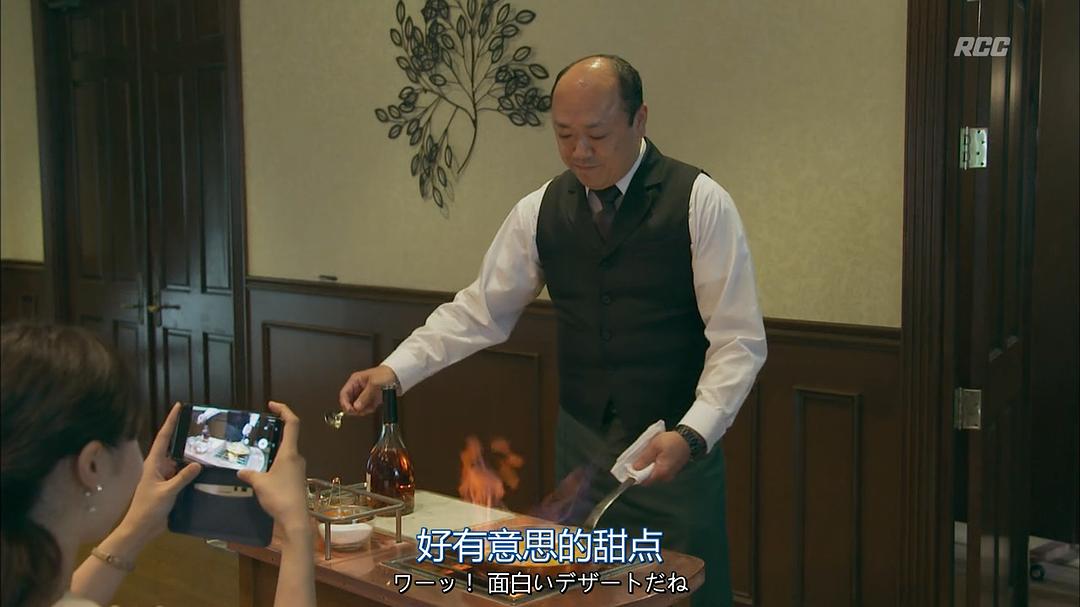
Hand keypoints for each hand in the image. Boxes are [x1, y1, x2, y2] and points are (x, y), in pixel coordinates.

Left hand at [116, 402, 202, 546]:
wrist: (140, 529)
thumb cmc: (148, 508)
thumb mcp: (167, 492)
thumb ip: (182, 478)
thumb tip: (198, 464)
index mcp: (153, 463)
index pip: (163, 437)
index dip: (170, 421)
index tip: (177, 406)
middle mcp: (158, 467)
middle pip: (173, 446)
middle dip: (184, 436)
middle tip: (200, 424)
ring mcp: (164, 477)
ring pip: (180, 461)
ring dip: (191, 455)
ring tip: (208, 445)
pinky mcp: (169, 487)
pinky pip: (182, 474)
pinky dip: (192, 470)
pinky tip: (205, 468)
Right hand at [236, 402, 308, 537]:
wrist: (295, 519)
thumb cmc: (280, 497)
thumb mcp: (260, 484)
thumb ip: (250, 474)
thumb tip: (241, 470)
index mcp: (290, 453)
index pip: (292, 423)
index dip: (284, 410)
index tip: (272, 405)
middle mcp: (297, 457)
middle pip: (289, 436)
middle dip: (276, 429)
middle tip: (259, 428)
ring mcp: (298, 468)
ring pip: (287, 451)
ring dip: (274, 447)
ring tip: (256, 449)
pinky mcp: (297, 479)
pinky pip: (286, 463)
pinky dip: (275, 460)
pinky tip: (263, 468)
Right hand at [338, 365, 398, 415]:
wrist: (397, 376)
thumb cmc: (385, 374)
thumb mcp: (374, 385)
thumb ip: (364, 396)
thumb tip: (356, 407)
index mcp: (355, 381)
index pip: (344, 394)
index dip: (345, 403)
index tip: (350, 410)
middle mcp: (357, 388)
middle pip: (349, 402)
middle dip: (354, 408)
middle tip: (361, 411)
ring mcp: (363, 394)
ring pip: (357, 407)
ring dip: (363, 409)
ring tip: (370, 406)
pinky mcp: (370, 399)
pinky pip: (365, 408)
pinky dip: (369, 409)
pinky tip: (374, 406)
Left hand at [631, 431, 690, 485]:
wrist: (688, 439)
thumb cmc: (672, 441)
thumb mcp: (654, 446)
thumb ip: (644, 458)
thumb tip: (635, 468)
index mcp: (661, 472)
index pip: (643, 481)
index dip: (635, 476)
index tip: (629, 469)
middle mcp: (666, 477)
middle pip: (648, 479)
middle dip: (641, 472)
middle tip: (636, 460)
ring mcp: (670, 474)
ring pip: (654, 475)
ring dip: (647, 469)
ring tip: (645, 457)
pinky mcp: (672, 471)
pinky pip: (660, 472)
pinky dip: (654, 467)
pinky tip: (653, 458)